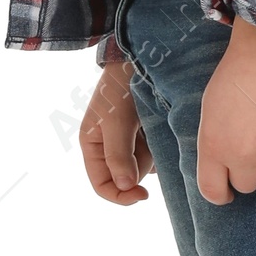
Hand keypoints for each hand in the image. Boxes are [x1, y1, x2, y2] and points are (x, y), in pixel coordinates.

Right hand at [79, 57, 154, 204]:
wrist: (139, 58)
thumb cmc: (120, 87)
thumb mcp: (117, 120)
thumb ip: (119, 154)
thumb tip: (125, 186)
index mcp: (93, 147)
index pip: (103, 186)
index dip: (120, 196)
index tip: (143, 195)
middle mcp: (110, 148)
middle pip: (128, 177)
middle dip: (141, 164)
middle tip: (147, 137)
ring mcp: (130, 141)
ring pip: (146, 165)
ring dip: (154, 151)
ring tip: (153, 124)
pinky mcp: (148, 133)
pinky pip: (158, 151)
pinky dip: (162, 143)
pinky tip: (162, 123)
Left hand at [196, 12, 255, 202]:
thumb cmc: (236, 76)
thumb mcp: (210, 111)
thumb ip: (215, 143)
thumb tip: (225, 168)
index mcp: (214, 147)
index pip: (213, 192)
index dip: (221, 194)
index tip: (228, 191)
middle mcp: (243, 155)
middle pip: (248, 185)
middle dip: (251, 170)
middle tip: (255, 147)